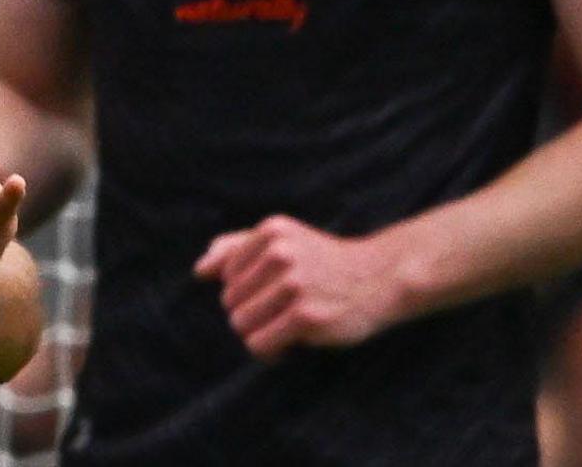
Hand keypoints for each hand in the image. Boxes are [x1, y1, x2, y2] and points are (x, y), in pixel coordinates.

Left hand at [195, 215, 411, 357]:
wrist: (382, 278)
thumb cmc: (325, 262)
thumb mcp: (283, 241)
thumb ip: (236, 248)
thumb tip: (199, 270)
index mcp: (271, 232)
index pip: (225, 275)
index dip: (246, 292)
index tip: (273, 295)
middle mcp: (280, 254)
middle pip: (229, 301)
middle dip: (251, 314)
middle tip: (281, 315)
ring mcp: (295, 285)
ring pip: (241, 324)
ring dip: (259, 334)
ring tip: (284, 329)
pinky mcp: (307, 317)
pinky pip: (261, 343)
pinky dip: (270, 351)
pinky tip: (289, 345)